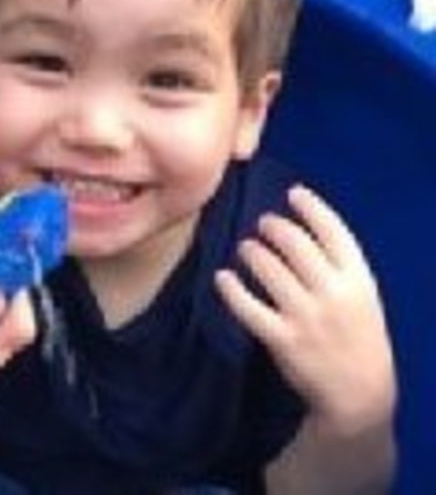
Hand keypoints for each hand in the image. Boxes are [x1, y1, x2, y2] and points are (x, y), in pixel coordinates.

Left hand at [215, 185, 395, 433]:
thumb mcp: (361, 294)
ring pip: (269, 268)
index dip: (311, 206)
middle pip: (296, 243)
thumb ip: (337, 263)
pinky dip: (231, 289)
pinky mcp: (282, 339)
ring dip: (252, 251)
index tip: (293, 193)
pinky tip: (222, 277)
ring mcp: (306, 317)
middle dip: (273, 226)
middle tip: (262, 223)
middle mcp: (333, 294)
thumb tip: (296, 223)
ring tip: (245, 248)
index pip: (334, 230)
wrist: (360, 390)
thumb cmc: (356, 332)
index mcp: (358, 279)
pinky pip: (248, 307)